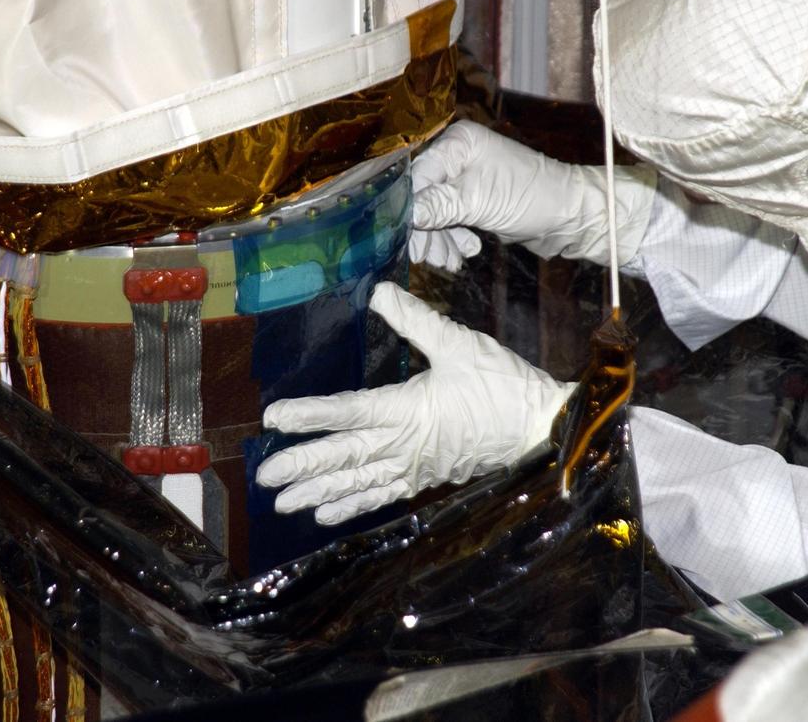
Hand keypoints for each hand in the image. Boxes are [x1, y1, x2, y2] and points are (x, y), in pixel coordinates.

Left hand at [256, 282, 574, 524]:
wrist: (542, 430)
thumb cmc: (503, 385)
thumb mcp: (459, 343)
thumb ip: (416, 319)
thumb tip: (380, 292)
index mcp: (407, 408)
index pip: (348, 411)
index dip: (309, 415)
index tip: (274, 418)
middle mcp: (405, 444)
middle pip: (345, 455)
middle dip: (303, 464)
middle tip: (264, 475)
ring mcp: (415, 467)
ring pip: (359, 482)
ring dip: (320, 492)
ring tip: (283, 504)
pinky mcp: (427, 481)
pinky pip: (384, 497)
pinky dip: (354, 506)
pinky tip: (327, 515)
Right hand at [408, 120, 655, 271]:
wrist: (570, 216)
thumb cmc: (532, 198)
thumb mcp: (479, 202)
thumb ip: (438, 206)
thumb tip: (404, 215)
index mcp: (458, 142)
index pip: (416, 176)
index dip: (409, 209)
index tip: (405, 237)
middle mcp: (459, 155)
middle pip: (422, 195)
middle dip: (425, 230)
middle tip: (429, 257)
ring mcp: (467, 176)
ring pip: (434, 211)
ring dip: (439, 239)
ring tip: (451, 261)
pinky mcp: (475, 197)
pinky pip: (450, 218)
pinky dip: (452, 238)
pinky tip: (464, 253)